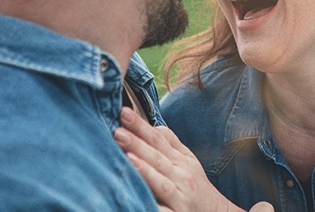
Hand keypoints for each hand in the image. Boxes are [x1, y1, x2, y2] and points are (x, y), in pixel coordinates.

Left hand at [114, 107, 272, 211]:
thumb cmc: (198, 187)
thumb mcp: (189, 162)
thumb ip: (172, 144)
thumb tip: (155, 126)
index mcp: (181, 160)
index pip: (159, 139)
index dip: (142, 126)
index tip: (123, 112)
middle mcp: (181, 175)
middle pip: (157, 157)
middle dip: (137, 142)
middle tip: (117, 130)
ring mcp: (179, 196)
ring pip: (160, 181)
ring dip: (144, 168)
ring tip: (126, 155)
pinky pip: (162, 209)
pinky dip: (152, 202)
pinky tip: (138, 195)